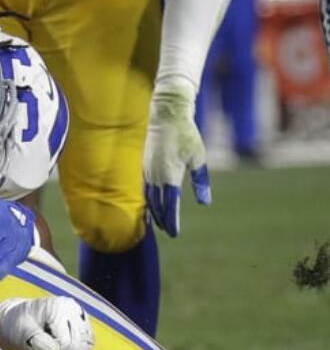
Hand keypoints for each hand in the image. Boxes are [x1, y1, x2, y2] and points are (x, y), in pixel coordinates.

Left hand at [0, 297, 93, 349]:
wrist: (15, 320)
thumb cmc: (16, 326)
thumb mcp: (21, 334)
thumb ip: (39, 343)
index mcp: (57, 307)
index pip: (66, 342)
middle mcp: (72, 308)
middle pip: (78, 344)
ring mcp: (79, 315)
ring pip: (86, 346)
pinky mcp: (83, 323)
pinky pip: (88, 345)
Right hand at [143, 79, 210, 237]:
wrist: (166, 116)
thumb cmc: (186, 135)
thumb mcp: (199, 158)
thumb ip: (200, 182)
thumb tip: (204, 203)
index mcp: (171, 176)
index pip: (170, 205)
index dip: (172, 220)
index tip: (174, 233)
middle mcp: (157, 177)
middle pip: (157, 205)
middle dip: (163, 220)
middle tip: (168, 231)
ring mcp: (148, 172)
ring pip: (149, 198)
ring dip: (154, 212)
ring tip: (159, 222)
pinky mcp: (144, 166)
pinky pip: (145, 189)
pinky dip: (148, 200)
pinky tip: (151, 204)